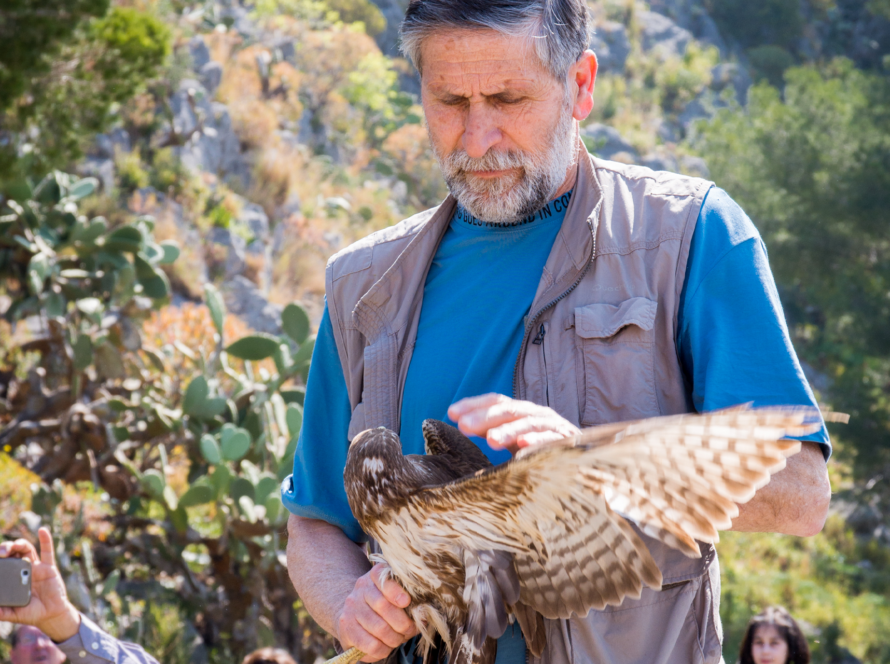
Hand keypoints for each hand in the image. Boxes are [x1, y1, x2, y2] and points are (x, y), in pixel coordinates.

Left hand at [0, 527, 80, 642]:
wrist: (51, 615)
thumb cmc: (31, 613)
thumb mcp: (12, 614)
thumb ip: (2, 611)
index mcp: (12, 578)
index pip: (3, 563)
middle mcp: (23, 569)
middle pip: (14, 553)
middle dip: (6, 548)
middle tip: (2, 552)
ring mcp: (36, 567)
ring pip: (27, 549)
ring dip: (20, 544)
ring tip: (16, 545)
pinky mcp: (49, 567)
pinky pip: (47, 551)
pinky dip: (46, 539)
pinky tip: (42, 530)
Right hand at [336, 563, 417, 661]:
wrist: (353, 613)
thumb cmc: (383, 606)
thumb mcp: (395, 597)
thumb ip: (409, 604)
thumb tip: (425, 617)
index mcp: (376, 575)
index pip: (383, 579)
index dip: (395, 591)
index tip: (406, 601)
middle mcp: (361, 588)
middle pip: (383, 605)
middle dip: (402, 623)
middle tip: (408, 630)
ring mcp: (352, 608)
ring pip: (379, 628)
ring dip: (394, 639)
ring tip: (398, 639)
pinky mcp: (346, 627)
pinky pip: (370, 644)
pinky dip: (383, 650)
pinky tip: (386, 647)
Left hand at [448, 394, 580, 452]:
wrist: (583, 467)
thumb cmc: (542, 454)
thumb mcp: (513, 444)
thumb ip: (493, 434)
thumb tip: (460, 426)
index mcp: (522, 413)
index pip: (497, 402)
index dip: (474, 405)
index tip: (451, 413)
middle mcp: (537, 415)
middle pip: (509, 410)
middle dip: (485, 417)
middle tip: (463, 426)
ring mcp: (554, 426)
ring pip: (528, 423)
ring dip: (509, 430)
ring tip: (491, 440)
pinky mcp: (569, 442)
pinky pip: (552, 439)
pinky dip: (538, 440)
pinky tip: (523, 446)